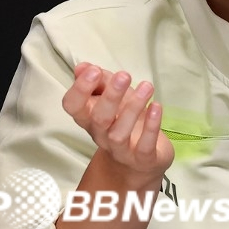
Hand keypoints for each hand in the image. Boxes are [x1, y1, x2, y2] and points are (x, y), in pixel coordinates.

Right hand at [61, 62, 174, 187]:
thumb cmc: (122, 120)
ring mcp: (120, 150)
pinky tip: (156, 107)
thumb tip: (82, 67)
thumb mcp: (111, 96)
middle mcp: (100, 135)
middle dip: (111, 96)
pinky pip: (144, 146)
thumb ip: (98, 81)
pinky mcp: (142, 159)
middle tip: (124, 76)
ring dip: (133, 107)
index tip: (94, 71)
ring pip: (119, 133)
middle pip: (98, 118)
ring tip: (147, 87)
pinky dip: (151, 126)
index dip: (80, 89)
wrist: (138, 161)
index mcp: (88, 118)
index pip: (72, 106)